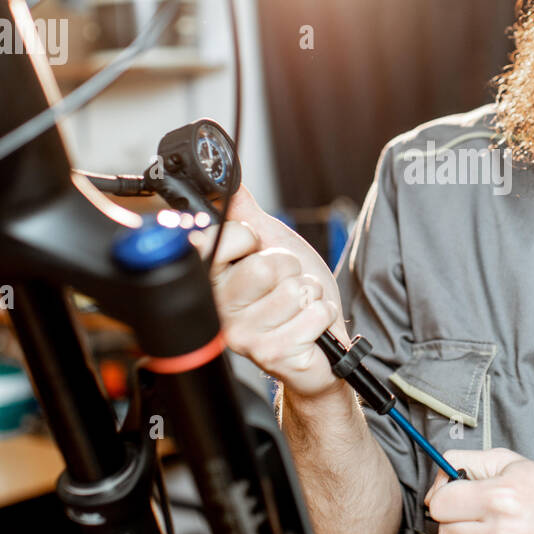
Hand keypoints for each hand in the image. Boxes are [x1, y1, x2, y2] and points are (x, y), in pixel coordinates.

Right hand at [193, 183, 348, 398]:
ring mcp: (242, 335)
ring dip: (310, 295)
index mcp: (211, 279)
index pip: (226, 237)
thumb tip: (227, 179)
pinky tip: (309, 328)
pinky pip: (314, 314)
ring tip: (299, 308)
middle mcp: (219, 309)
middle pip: (266, 265)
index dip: (253, 239)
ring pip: (294, 290)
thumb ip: (246, 212)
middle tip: (286, 286)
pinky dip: (323, 316)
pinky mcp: (271, 354)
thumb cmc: (291, 295)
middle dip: (291, 270)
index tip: (257, 254)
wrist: (317, 344)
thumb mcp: (270, 244)